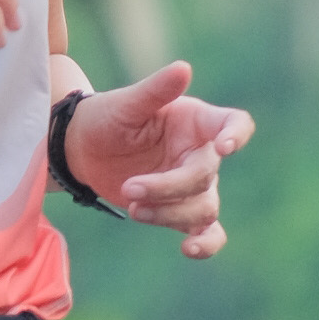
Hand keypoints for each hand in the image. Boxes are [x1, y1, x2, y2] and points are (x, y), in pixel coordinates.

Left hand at [65, 65, 256, 255]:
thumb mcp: (126, 103)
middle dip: (168, 187)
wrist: (82, 151)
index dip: (236, 135)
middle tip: (130, 188)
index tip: (224, 147)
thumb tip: (183, 69)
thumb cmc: (106, 118)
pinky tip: (189, 250)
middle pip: (206, 177)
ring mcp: (193, 186)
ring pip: (203, 208)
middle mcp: (202, 154)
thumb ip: (155, 90)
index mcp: (197, 122)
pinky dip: (204, 244)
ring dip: (168, 213)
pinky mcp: (180, 211)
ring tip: (133, 207)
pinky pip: (206, 233)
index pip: (234, 124)